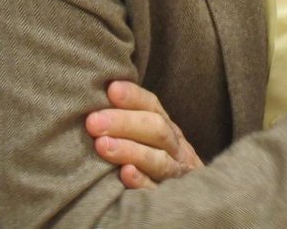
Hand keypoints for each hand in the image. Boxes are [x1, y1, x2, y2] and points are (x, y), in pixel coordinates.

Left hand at [85, 81, 202, 188]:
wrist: (193, 196)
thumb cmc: (157, 159)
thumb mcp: (151, 136)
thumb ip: (132, 118)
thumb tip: (104, 93)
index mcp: (168, 128)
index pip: (153, 106)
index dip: (134, 97)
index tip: (111, 89)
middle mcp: (176, 148)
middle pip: (156, 130)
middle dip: (125, 123)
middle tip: (93, 121)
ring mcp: (175, 173)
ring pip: (158, 159)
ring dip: (130, 150)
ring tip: (102, 145)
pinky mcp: (170, 197)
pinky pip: (157, 190)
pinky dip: (142, 181)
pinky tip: (124, 174)